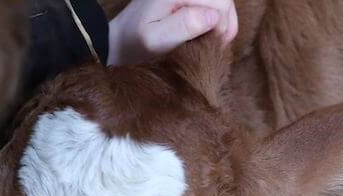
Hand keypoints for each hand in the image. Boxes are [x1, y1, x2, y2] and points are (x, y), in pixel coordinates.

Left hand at [108, 0, 238, 64]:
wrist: (119, 39)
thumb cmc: (134, 43)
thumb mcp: (155, 40)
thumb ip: (184, 25)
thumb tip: (213, 17)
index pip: (219, 1)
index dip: (221, 26)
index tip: (210, 44)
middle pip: (223, 0)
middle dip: (224, 24)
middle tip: (212, 45)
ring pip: (222, 1)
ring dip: (222, 21)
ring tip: (211, 41)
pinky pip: (213, 3)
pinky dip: (216, 18)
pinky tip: (209, 33)